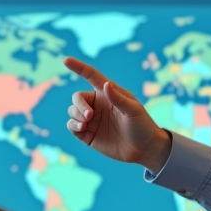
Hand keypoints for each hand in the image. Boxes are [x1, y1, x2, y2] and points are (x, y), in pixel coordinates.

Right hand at [63, 57, 171, 171]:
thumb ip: (118, 98)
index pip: (91, 76)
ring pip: (72, 111)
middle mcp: (98, 105)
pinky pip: (72, 126)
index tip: (66, 60)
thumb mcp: (133, 111)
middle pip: (77, 97)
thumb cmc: (142, 126)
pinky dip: (73, 125)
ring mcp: (92, 120)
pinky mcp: (88, 134)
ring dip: (76, 115)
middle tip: (90, 115)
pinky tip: (82, 128)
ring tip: (86, 123)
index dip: (78, 67)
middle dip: (79, 104)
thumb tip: (104, 84)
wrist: (144, 149)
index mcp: (108, 94)